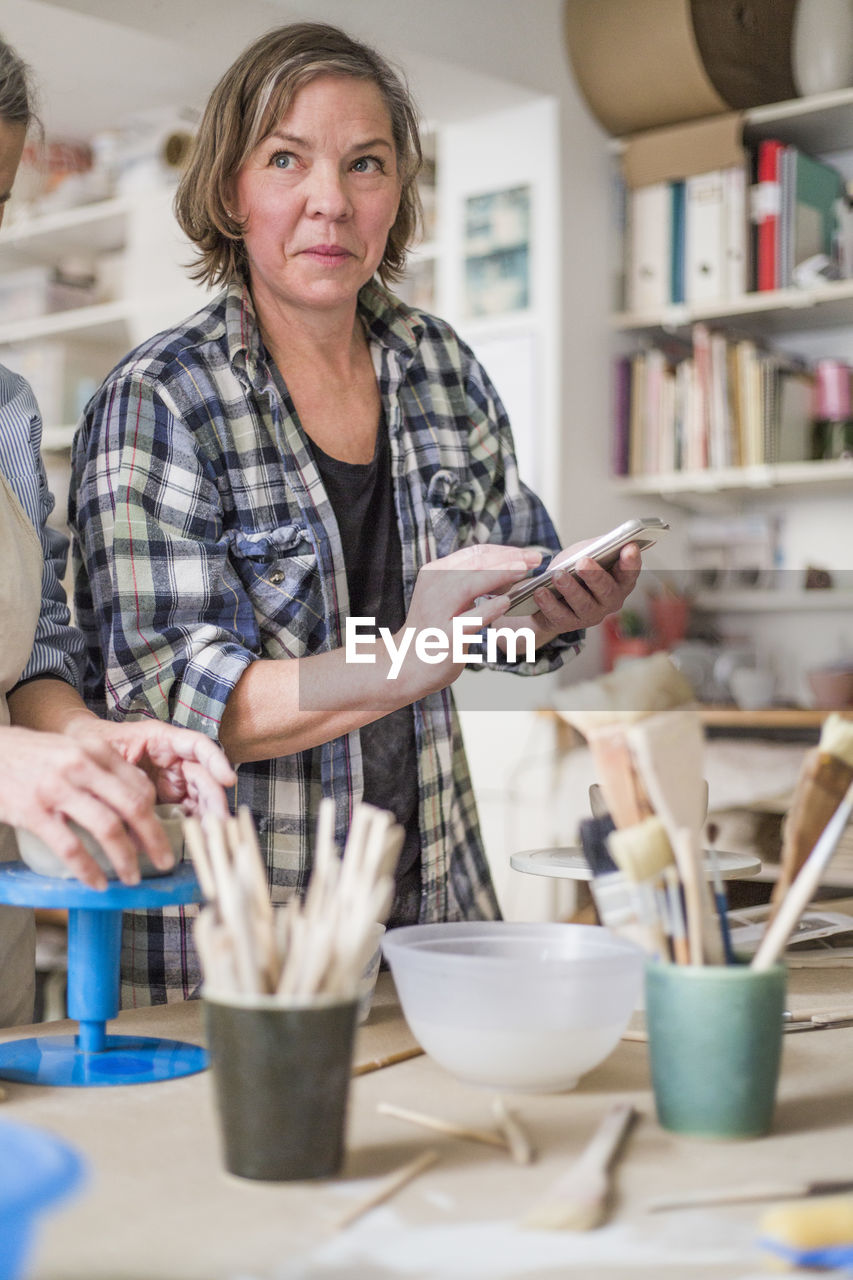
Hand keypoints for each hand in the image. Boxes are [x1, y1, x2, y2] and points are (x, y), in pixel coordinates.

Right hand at [0, 726, 175, 888]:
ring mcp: (58, 789)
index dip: (155, 815)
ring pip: (107, 828)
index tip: (160, 835)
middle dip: (154, 838)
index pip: (140, 785)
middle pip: (133, 806)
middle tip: (164, 861)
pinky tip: (97, 882)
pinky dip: (88, 870)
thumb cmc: (37, 756)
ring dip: (126, 858)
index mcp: (96, 750)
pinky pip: (70, 848)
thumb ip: (105, 770)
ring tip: (132, 877)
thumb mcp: (75, 750)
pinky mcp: (35, 812)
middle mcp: (82, 766)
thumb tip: (140, 800)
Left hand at [67, 718, 235, 819]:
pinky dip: (193, 824)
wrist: (79, 752)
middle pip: (203, 776)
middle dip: (214, 799)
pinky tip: (197, 838)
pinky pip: (187, 811)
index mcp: (162, 739)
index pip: (197, 744)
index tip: (227, 780)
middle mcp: (174, 758)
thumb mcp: (105, 751)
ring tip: (210, 835)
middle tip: (219, 822)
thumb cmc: (93, 744)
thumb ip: (123, 775)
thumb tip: (136, 808)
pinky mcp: (169, 798)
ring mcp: (174, 779)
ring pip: (200, 797)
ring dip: (207, 815)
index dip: (216, 760)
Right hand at [393, 542, 541, 696]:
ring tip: (523, 571)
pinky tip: (506, 603)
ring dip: (499, 575)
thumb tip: (507, 569)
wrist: (404, 665)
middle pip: (475, 564)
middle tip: (536, 558)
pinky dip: (488, 610)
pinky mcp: (444, 637)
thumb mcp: (446, 597)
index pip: (475, 554)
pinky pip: (468, 620)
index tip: (528, 555)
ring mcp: (438, 612)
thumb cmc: (432, 631)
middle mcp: (434, 588)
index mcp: (435, 573)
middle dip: (509, 559)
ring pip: (469, 585)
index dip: (505, 551)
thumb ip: (470, 582)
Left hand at [498, 542, 642, 648]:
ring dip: (570, 589)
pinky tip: (540, 592)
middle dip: (595, 575)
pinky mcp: (567, 624)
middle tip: (583, 561)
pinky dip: (549, 604)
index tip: (629, 547)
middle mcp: (610, 601)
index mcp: (620, 581)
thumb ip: (599, 546)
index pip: (630, 572)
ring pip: (583, 604)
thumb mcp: (588, 552)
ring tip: (558, 575)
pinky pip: (559, 616)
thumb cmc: (575, 569)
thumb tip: (610, 539)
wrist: (552, 593)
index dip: (631, 561)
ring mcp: (590, 615)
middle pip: (607, 591)